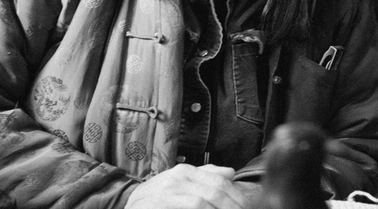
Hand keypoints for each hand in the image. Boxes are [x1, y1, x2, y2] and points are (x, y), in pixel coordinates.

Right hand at [127, 164, 254, 208]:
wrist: (128, 208)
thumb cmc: (157, 200)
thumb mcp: (179, 185)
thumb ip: (204, 177)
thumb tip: (230, 172)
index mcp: (184, 172)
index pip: (219, 182)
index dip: (237, 198)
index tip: (249, 208)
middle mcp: (176, 179)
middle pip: (214, 192)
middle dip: (232, 206)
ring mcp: (165, 194)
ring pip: (201, 203)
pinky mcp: (156, 206)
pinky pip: (190, 208)